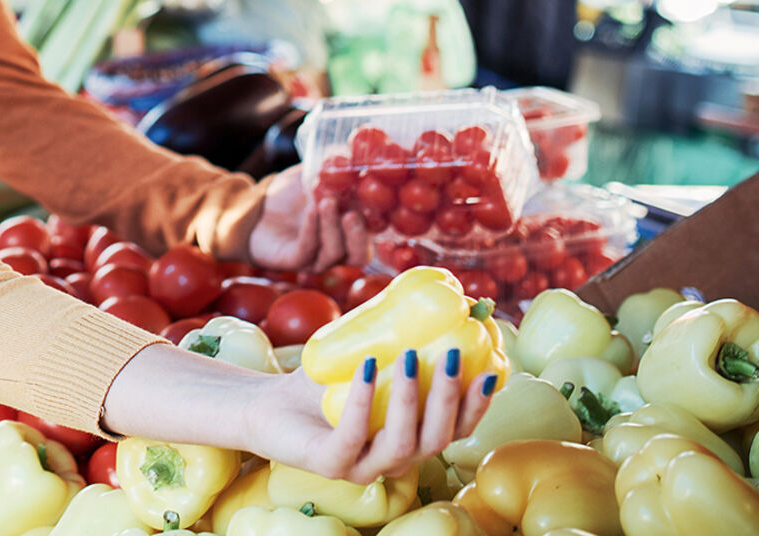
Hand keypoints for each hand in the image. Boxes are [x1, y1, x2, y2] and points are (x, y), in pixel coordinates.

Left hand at [246, 356, 493, 484]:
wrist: (266, 404)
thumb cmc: (323, 382)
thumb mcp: (368, 356)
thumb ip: (399, 335)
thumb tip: (437, 291)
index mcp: (410, 439)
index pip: (456, 430)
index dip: (477, 406)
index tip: (492, 371)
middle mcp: (393, 460)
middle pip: (437, 440)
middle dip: (451, 399)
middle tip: (455, 355)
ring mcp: (362, 467)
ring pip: (402, 445)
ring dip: (411, 400)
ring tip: (411, 357)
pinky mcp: (329, 464)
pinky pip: (352, 436)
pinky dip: (363, 401)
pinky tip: (367, 368)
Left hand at [247, 165, 370, 273]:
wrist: (256, 206)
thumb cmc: (290, 194)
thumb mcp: (313, 174)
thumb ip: (333, 166)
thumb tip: (352, 152)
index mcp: (350, 232)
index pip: (373, 236)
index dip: (378, 222)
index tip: (377, 200)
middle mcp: (338, 251)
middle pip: (360, 256)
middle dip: (358, 235)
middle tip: (352, 212)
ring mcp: (316, 259)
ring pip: (334, 253)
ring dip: (332, 226)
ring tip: (326, 201)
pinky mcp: (293, 262)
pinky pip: (307, 251)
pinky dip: (311, 229)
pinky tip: (311, 209)